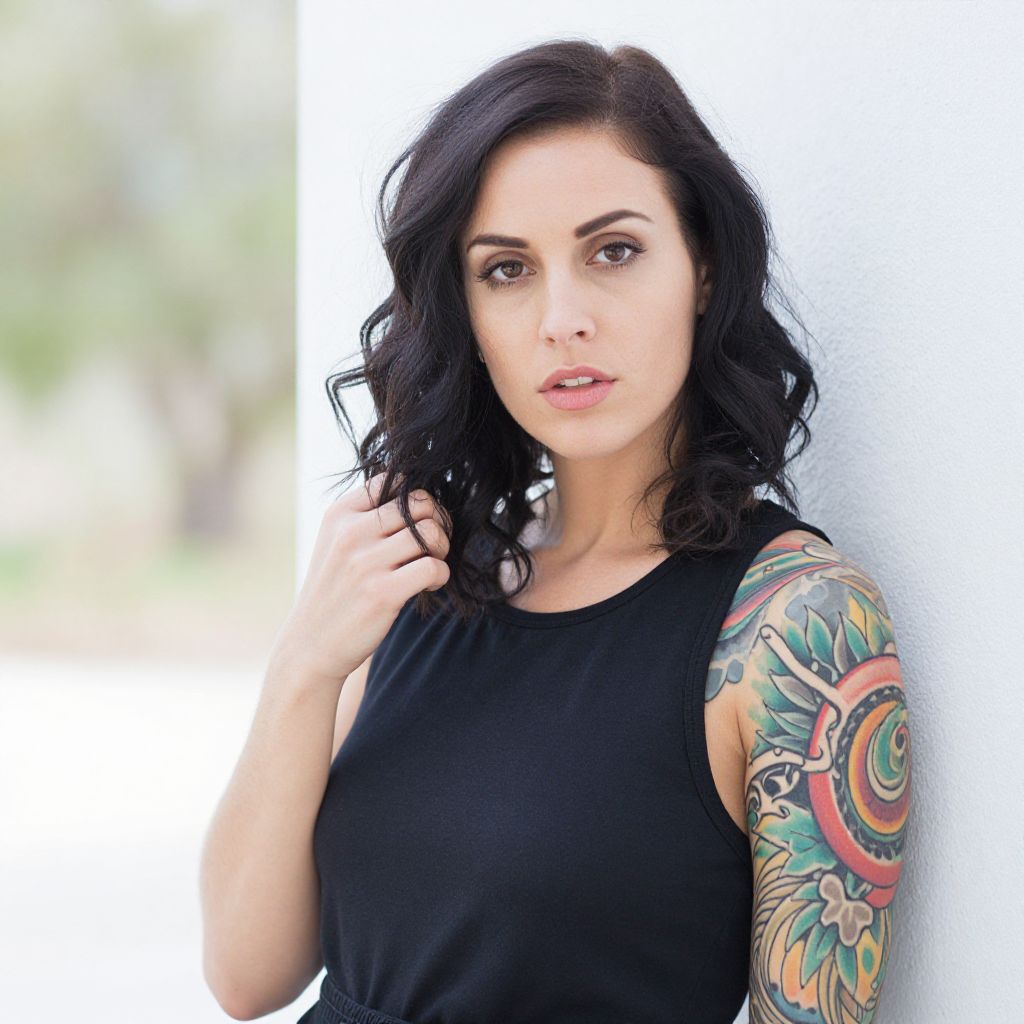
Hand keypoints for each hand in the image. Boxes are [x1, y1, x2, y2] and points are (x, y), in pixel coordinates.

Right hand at [269, 471, 451, 682]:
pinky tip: (428, 585)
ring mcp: (366, 563)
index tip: (417, 523)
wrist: (310, 645)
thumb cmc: (335, 592)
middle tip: (432, 546)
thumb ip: (367, 518)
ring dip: (442, 549)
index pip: (393, 480)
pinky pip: (434, 567)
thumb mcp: (336, 544)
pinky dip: (441, 575)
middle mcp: (351, 533)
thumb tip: (420, 498)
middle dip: (437, 522)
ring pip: (431, 532)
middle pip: (421, 503)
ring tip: (430, 564)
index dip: (416, 499)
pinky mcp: (383, 593)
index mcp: (339, 514)